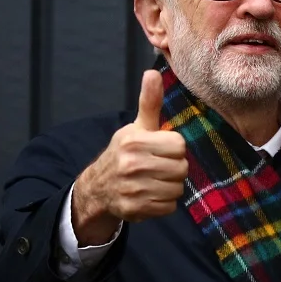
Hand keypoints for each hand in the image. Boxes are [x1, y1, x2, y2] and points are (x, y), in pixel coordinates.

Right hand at [71, 70, 188, 245]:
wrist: (99, 187)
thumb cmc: (126, 152)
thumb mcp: (137, 127)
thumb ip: (149, 102)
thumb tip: (152, 73)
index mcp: (134, 141)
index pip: (179, 146)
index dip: (174, 149)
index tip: (161, 150)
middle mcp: (131, 164)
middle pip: (182, 168)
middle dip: (174, 168)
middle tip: (158, 167)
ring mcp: (132, 188)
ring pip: (177, 188)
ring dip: (170, 187)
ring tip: (154, 180)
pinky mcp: (135, 209)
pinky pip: (170, 207)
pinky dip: (164, 203)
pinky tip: (150, 195)